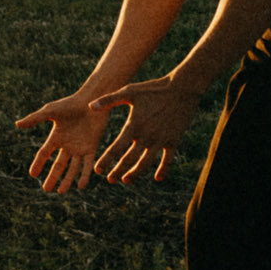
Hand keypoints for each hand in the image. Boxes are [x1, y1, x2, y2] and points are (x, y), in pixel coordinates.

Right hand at [14, 92, 109, 192]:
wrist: (92, 101)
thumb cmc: (70, 104)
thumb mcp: (50, 111)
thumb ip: (35, 119)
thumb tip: (17, 124)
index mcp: (56, 137)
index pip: (44, 153)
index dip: (38, 164)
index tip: (32, 175)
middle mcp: (67, 145)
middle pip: (58, 165)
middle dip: (52, 177)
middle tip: (46, 190)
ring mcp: (80, 148)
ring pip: (73, 168)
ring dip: (67, 180)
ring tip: (61, 192)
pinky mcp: (92, 148)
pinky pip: (87, 164)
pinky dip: (84, 175)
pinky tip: (80, 186)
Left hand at [88, 76, 206, 183]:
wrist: (181, 89)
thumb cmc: (153, 89)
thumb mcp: (129, 92)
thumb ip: (108, 100)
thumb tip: (89, 106)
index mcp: (134, 126)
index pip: (116, 148)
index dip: (106, 160)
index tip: (97, 170)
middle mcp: (146, 136)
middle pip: (129, 159)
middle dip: (118, 171)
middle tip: (110, 180)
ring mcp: (161, 140)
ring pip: (146, 163)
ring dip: (135, 173)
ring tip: (126, 180)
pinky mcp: (173, 141)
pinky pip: (168, 160)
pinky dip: (163, 170)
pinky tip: (158, 179)